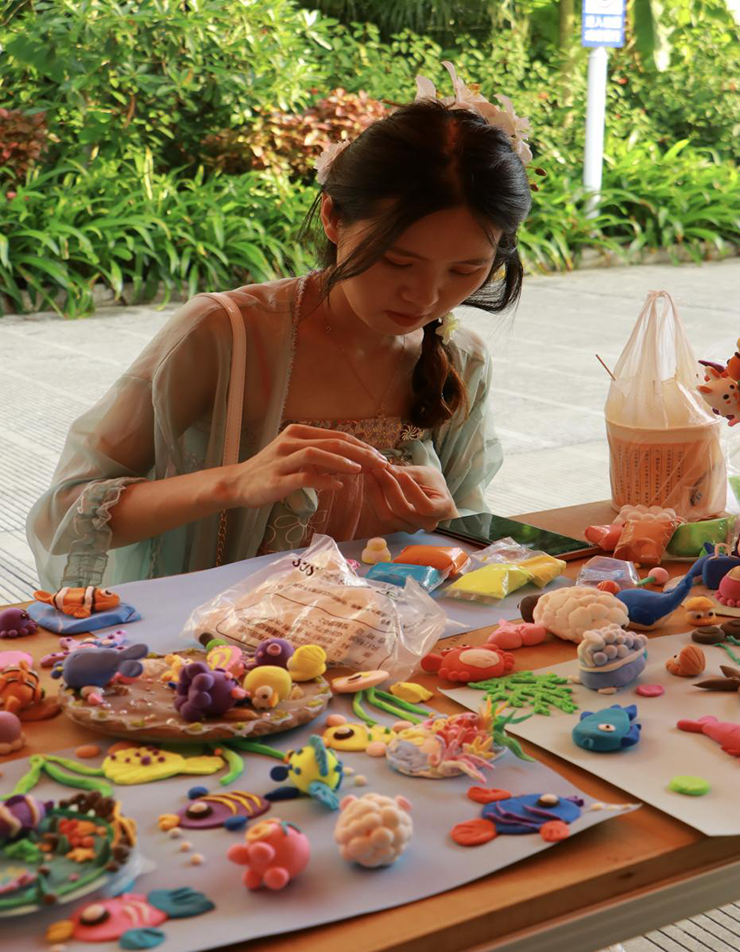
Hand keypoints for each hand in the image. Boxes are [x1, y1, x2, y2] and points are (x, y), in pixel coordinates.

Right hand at [222, 423, 388, 508]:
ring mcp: (282, 460)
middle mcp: (290, 442)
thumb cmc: (270, 471)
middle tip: (380, 463)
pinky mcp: (276, 480)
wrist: (238, 484)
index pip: (337, 436)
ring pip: (317, 454)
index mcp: (297, 432)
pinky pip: (303, 477)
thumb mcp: (294, 454)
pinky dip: (323, 480)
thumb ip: (319, 453)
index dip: (361, 446)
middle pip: (332, 442)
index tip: (380, 457)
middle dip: (360, 452)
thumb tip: (351, 459)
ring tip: (362, 470)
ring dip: (343, 461)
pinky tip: (339, 485)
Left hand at [365, 464, 458, 533]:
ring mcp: (411, 527)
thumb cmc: (431, 481)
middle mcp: (427, 523)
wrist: (431, 494)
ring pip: (388, 516)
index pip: (426, 507)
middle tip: (377, 468)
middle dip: (388, 487)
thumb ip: (405, 472)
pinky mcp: (396, 526)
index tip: (402, 474)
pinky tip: (370, 483)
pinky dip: (374, 498)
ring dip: (376, 493)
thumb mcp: (423, 474)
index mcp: (442, 509)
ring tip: (370, 474)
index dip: (412, 491)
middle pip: (403, 511)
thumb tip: (384, 467)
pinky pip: (382, 514)